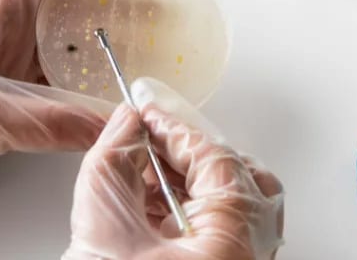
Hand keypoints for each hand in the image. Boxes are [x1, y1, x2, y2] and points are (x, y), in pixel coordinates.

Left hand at [0, 0, 133, 254]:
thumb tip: (105, 125)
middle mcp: (4, 45)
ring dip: (101, 55)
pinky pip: (61, 101)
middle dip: (106, 3)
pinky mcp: (11, 116)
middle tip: (147, 6)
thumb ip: (44, 121)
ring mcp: (9, 81)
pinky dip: (88, 101)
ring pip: (66, 57)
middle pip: (64, 11)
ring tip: (139, 54)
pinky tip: (109, 106)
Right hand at [64, 79, 284, 259]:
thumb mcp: (103, 218)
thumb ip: (116, 155)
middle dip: (195, 152)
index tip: (149, 111)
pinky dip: (194, 210)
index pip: (215, 157)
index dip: (175, 127)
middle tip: (156, 137)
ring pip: (236, 205)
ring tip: (147, 171)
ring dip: (192, 180)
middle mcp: (252, 252)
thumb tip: (130, 123)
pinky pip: (223, 231)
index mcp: (235, 235)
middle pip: (241, 177)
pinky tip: (156, 205)